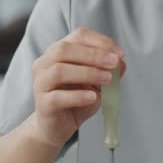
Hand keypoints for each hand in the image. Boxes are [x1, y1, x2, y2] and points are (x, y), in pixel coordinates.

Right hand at [30, 28, 125, 146]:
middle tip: (114, 63)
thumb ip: (108, 71)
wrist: (58, 126)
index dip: (100, 42)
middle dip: (94, 55)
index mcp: (58, 52)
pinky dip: (78, 95)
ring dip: (87, 72)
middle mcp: (45, 63)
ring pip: (59, 70)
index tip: (120, 54)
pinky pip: (57, 97)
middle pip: (64, 49)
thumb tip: (121, 63)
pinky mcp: (42, 104)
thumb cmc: (76, 99)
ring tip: (107, 79)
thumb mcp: (97, 83)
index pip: (78, 36)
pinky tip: (93, 97)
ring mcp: (41, 83)